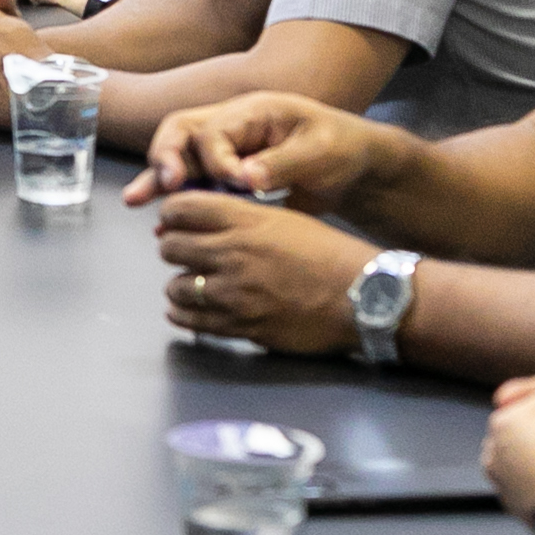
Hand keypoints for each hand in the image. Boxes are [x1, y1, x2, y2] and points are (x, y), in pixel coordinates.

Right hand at [125, 90, 385, 208]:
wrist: (355, 166)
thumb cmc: (343, 148)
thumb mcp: (321, 151)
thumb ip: (284, 163)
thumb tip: (246, 180)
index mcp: (253, 111)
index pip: (214, 131)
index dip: (217, 160)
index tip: (239, 185)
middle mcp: (230, 126)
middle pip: (181, 132)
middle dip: (167, 156)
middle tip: (168, 184)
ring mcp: (224, 150)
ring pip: (178, 157)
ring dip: (157, 178)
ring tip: (136, 200)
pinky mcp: (225, 176)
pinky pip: (191, 182)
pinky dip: (172, 196)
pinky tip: (155, 217)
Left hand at [153, 195, 377, 353]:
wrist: (365, 297)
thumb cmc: (330, 254)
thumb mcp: (286, 219)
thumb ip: (241, 218)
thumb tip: (201, 222)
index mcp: (246, 221)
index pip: (179, 208)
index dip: (173, 214)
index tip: (177, 221)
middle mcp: (233, 253)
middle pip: (169, 246)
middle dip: (175, 249)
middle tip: (187, 254)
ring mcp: (234, 293)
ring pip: (176, 285)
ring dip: (182, 285)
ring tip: (196, 284)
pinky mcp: (240, 326)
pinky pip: (190, 320)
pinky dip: (184, 313)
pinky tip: (192, 309)